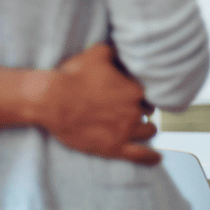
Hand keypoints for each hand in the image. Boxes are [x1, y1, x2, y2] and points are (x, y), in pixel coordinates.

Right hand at [41, 43, 159, 164]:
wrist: (53, 100)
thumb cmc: (73, 77)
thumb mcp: (96, 54)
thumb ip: (114, 52)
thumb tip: (121, 50)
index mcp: (133, 89)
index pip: (147, 91)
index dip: (140, 91)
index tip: (133, 91)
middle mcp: (133, 110)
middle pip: (148, 110)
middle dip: (141, 108)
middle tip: (131, 107)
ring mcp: (125, 131)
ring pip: (147, 130)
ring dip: (146, 128)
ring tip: (143, 127)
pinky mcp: (113, 147)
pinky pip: (139, 155)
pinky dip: (150, 158)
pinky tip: (156, 159)